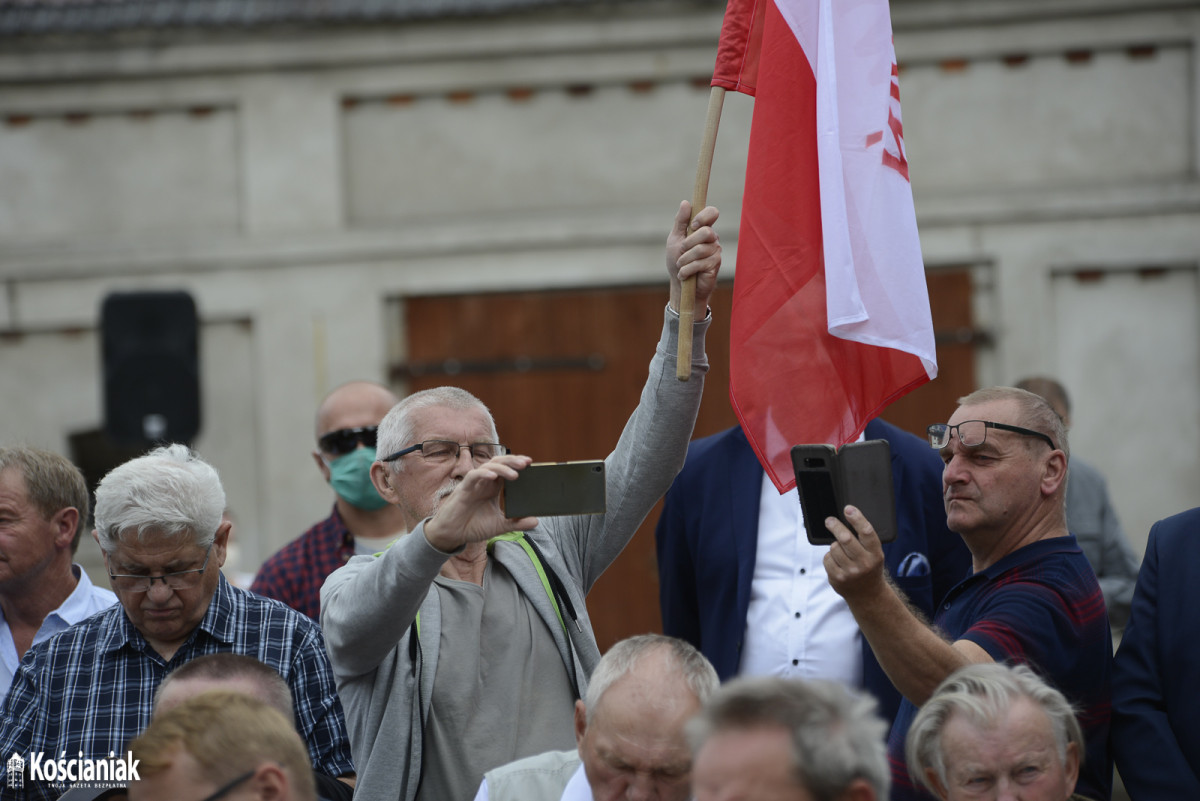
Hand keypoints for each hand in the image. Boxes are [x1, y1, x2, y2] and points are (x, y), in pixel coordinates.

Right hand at [423, 454, 537, 551]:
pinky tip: (492, 476)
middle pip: (499, 463)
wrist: (452, 535)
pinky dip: (483, 474)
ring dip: (502, 468)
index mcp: (493, 488)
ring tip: (515, 474)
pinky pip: (473, 476)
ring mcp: (474, 484)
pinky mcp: (463, 489)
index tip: (531, 463)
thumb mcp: (499, 526)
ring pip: (488, 467)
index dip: (517, 464)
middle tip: (526, 463)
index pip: (507, 470)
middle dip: (512, 461)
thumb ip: (517, 523)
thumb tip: (536, 521)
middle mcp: (484, 483)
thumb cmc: (473, 526)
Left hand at [666, 201, 720, 315]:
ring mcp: (715, 251)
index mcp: (703, 229)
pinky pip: (700, 263)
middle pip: (706, 232)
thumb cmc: (677, 260)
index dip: (703, 216)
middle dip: (688, 243)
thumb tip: (686, 202)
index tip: (692, 225)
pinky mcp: (715, 265)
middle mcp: (712, 238)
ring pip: (701, 249)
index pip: (712, 213)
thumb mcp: (675, 239)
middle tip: (681, 252)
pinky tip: (684, 274)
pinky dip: (687, 269)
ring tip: (681, 265)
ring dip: (685, 259)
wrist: (680, 284)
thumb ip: (680, 222)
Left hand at [823, 505, 887, 602]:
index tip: (848, 509)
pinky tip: (837, 562)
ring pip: (834, 547)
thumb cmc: (869, 568)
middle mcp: (864, 563)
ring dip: (834, 545)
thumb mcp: (874, 554)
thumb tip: (847, 517)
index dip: (857, 518)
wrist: (868, 594)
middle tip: (829, 520)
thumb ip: (864, 540)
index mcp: (876, 554)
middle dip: (835, 526)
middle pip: (845, 538)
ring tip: (841, 551)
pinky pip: (827, 558)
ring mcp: (850, 572)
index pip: (866, 532)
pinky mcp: (838, 578)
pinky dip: (829, 557)